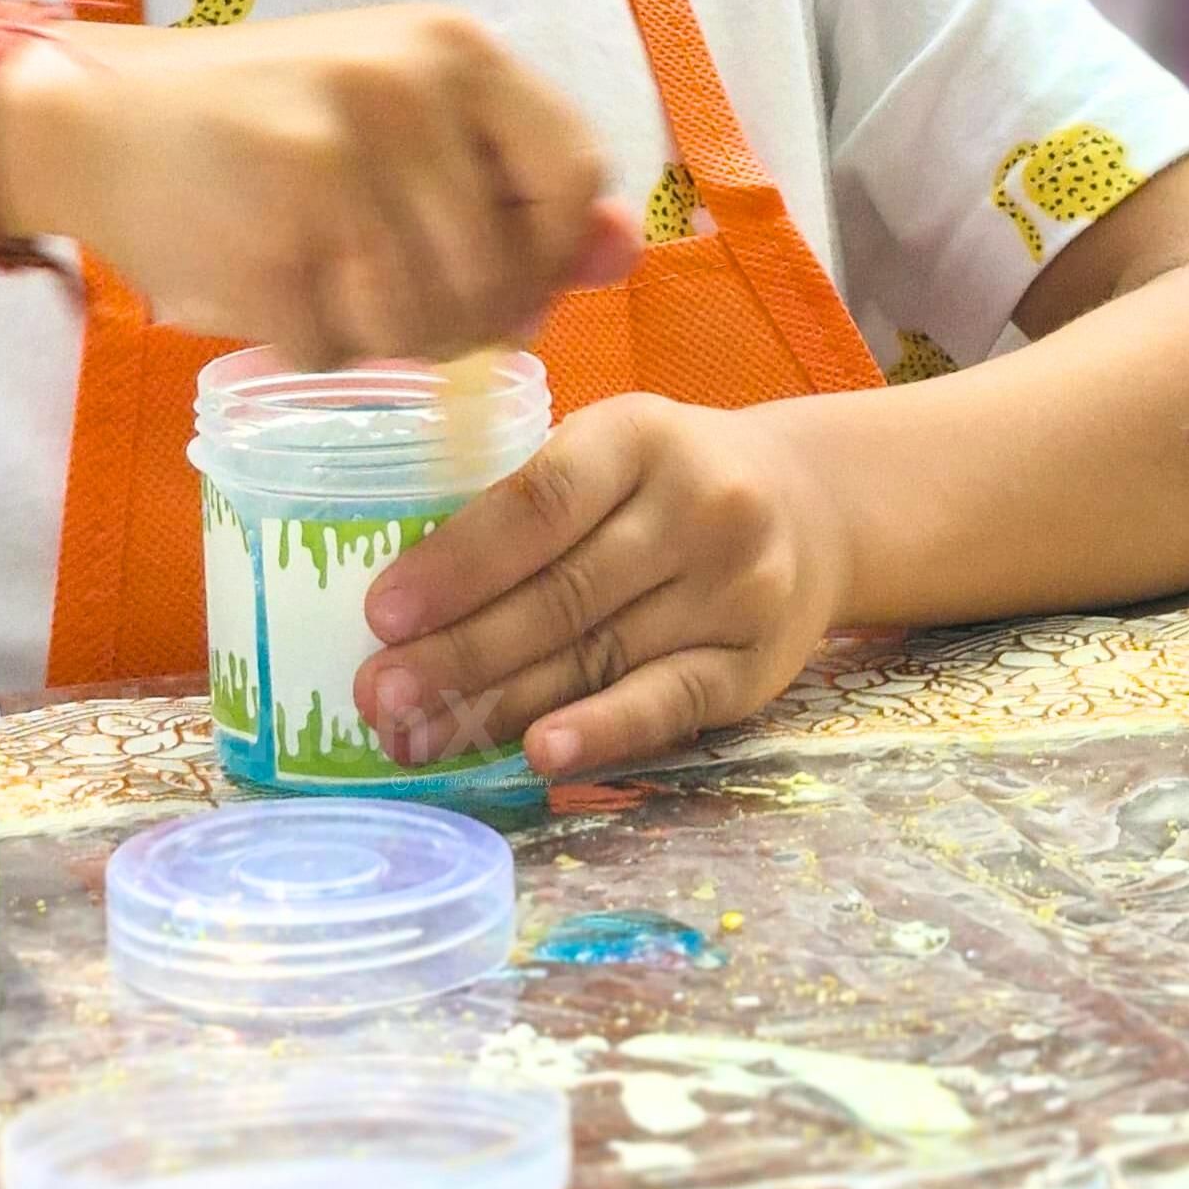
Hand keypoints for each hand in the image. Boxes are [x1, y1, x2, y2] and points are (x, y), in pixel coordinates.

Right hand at [0, 7, 637, 366]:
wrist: (102, 125)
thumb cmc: (266, 125)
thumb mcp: (400, 117)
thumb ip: (510, 180)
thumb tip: (621, 250)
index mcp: (452, 53)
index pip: (572, 175)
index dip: (548, 255)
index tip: (503, 282)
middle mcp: (403, 96)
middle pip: (499, 275)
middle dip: (461, 322)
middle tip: (397, 307)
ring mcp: (334, 171)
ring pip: (422, 326)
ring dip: (384, 344)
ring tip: (336, 300)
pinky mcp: (271, 247)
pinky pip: (337, 352)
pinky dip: (313, 352)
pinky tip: (279, 304)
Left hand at [352, 395, 851, 774]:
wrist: (812, 508)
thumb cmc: (661, 485)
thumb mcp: (603, 453)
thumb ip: (520, 504)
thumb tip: (396, 603)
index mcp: (639, 436)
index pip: (538, 505)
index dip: (456, 565)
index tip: (381, 614)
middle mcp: (701, 508)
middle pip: (560, 595)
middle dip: (456, 654)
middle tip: (376, 697)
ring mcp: (737, 590)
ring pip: (597, 657)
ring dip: (498, 706)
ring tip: (417, 737)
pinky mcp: (755, 665)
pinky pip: (667, 704)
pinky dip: (600, 731)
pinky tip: (537, 752)